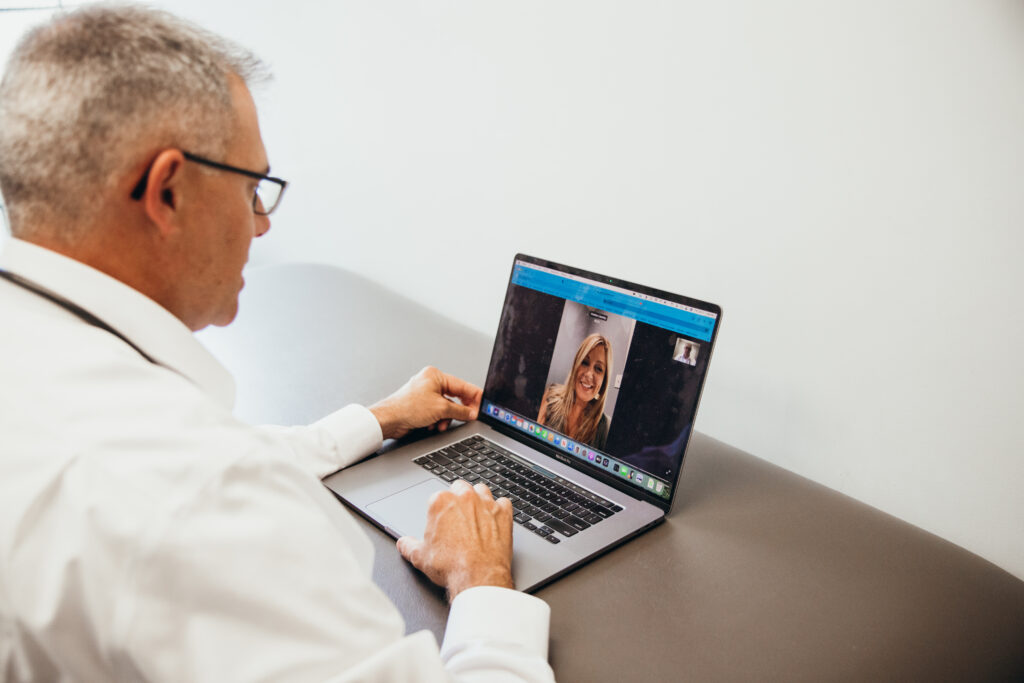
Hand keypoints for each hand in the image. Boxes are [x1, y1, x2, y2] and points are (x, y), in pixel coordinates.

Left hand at [370, 366, 481, 439]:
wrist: (389, 420)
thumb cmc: (406, 408)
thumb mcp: (440, 409)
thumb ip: (460, 410)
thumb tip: (472, 412)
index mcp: (436, 376)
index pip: (463, 385)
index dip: (474, 397)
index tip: (482, 406)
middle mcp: (431, 383)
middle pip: (455, 397)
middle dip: (458, 410)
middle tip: (468, 417)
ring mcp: (426, 395)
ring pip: (447, 408)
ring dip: (446, 418)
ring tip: (440, 423)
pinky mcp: (422, 406)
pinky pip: (438, 413)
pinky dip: (437, 421)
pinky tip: (432, 425)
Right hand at [397, 480, 513, 601]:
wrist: (478, 577)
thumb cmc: (451, 566)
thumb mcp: (420, 557)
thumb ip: (409, 546)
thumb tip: (403, 543)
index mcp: (441, 502)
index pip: (437, 497)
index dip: (439, 510)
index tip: (441, 521)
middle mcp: (465, 497)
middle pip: (460, 488)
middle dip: (458, 499)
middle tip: (456, 518)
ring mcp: (486, 503)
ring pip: (482, 490)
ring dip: (478, 499)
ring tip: (475, 516)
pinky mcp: (504, 514)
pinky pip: (504, 503)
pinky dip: (500, 510)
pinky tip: (495, 521)